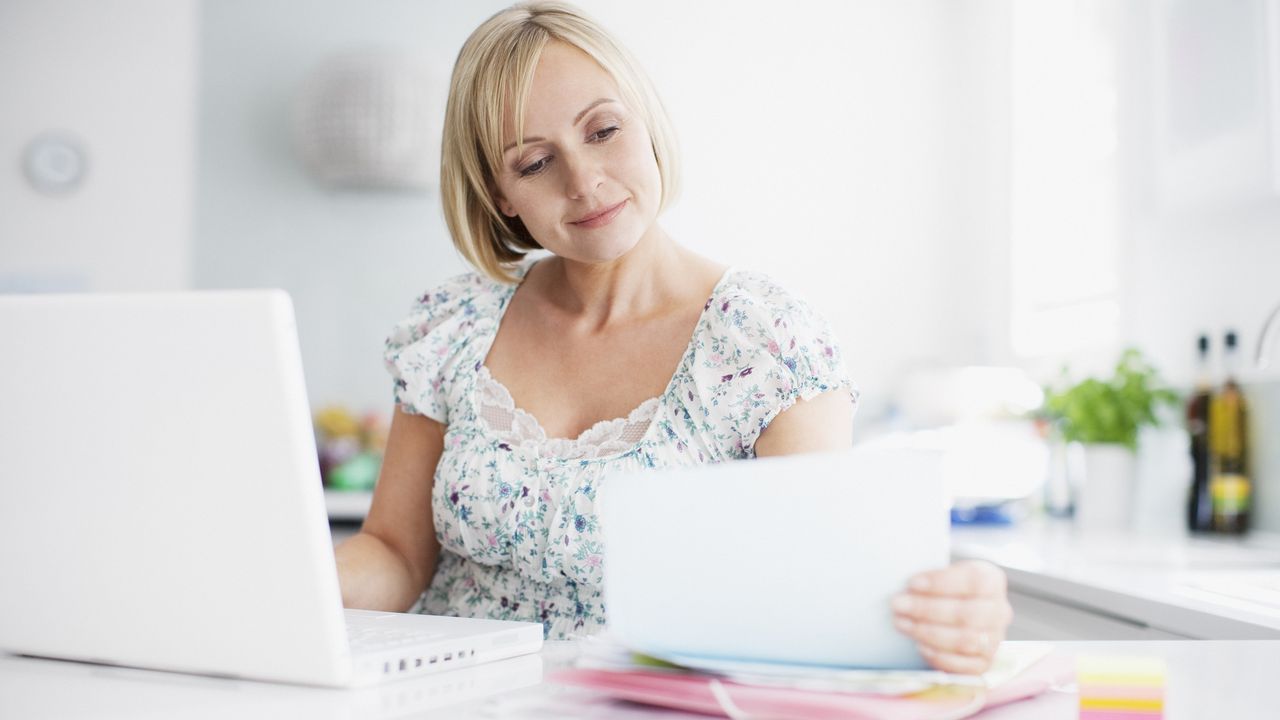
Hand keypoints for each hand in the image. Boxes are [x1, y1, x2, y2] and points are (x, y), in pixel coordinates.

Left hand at [890, 560, 1012, 674]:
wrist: (954, 611)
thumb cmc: (943, 590)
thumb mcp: (941, 574)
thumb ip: (929, 579)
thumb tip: (906, 588)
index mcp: (991, 580)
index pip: (973, 580)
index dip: (941, 582)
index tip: (912, 583)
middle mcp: (999, 610)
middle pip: (967, 613)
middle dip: (927, 609)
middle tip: (898, 604)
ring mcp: (994, 639)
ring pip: (965, 640)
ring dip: (928, 632)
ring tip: (902, 623)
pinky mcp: (984, 662)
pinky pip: (964, 666)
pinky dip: (939, 656)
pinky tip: (919, 645)